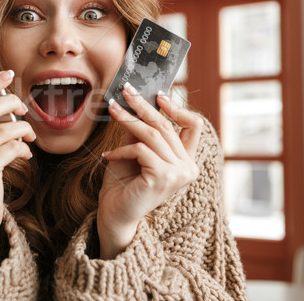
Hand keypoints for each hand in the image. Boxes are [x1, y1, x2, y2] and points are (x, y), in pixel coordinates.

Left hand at [97, 84, 202, 258]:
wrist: (114, 213)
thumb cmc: (123, 183)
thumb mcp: (133, 150)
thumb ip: (140, 131)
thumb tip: (137, 101)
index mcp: (186, 160)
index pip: (194, 127)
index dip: (178, 108)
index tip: (158, 94)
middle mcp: (188, 168)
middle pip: (167, 126)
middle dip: (143, 106)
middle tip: (126, 91)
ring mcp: (179, 174)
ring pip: (153, 135)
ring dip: (129, 120)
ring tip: (112, 110)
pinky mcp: (164, 178)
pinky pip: (141, 150)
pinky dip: (121, 149)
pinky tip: (108, 155)